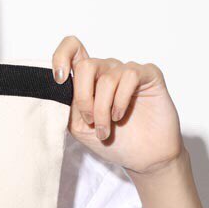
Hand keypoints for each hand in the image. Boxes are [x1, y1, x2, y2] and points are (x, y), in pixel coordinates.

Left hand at [51, 35, 183, 174]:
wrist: (143, 158)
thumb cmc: (113, 141)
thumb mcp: (79, 126)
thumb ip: (68, 104)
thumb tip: (60, 86)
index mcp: (88, 79)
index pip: (72, 49)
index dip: (61, 56)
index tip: (60, 79)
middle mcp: (106, 70)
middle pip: (85, 65)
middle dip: (84, 98)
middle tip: (90, 121)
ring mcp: (127, 71)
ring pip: (106, 78)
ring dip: (103, 109)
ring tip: (106, 129)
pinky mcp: (148, 74)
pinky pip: (129, 76)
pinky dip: (121, 100)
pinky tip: (120, 116)